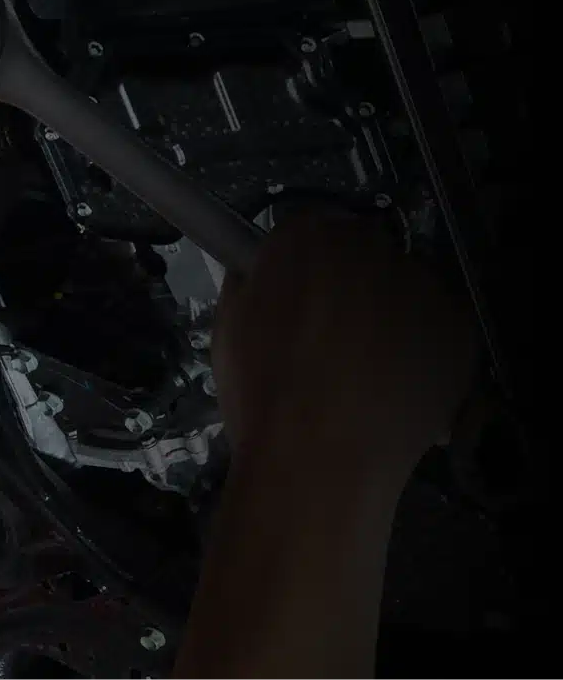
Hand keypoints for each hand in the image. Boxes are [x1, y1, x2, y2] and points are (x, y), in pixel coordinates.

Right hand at [214, 211, 478, 489]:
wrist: (318, 461)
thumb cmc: (262, 392)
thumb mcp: (228, 322)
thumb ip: (252, 281)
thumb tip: (264, 277)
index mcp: (306, 236)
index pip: (309, 227)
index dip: (302, 266)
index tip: (296, 297)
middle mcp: (369, 246)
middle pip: (361, 250)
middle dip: (347, 283)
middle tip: (327, 335)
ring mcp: (421, 287)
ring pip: (403, 287)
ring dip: (386, 312)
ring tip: (364, 370)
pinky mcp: (458, 329)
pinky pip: (437, 326)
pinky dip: (421, 348)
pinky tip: (395, 384)